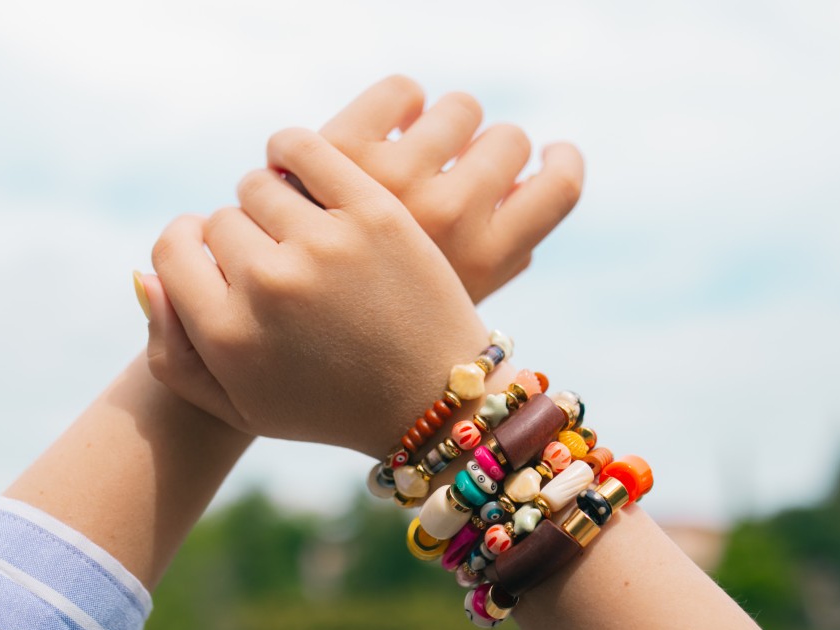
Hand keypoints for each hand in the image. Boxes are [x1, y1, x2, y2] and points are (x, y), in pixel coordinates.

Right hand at [140, 76, 582, 446]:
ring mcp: (323, 245)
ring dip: (272, 202)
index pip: (171, 250)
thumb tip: (145, 272)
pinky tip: (301, 171)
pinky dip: (293, 152)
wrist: (434, 400)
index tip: (216, 258)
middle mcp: (268, 286)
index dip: (190, 251)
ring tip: (296, 226)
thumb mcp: (238, 404)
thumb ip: (170, 353)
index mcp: (227, 335)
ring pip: (259, 186)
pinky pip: (305, 149)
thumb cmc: (330, 405)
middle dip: (242, 239)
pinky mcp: (374, 212)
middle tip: (277, 260)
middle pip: (220, 221)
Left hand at [320, 75, 582, 302]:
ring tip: (411, 151)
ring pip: (460, 109)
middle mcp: (448, 214)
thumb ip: (500, 256)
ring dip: (442, 125)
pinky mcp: (345, 147)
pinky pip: (403, 91)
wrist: (277, 327)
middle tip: (455, 167)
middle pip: (510, 140)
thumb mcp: (451, 303)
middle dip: (488, 147)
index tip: (551, 154)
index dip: (562, 162)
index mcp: (485, 256)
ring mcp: (395, 178)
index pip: (560, 186)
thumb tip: (526, 188)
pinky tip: (378, 130)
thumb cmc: (374, 318)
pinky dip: (398, 102)